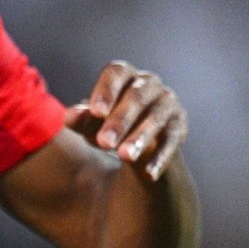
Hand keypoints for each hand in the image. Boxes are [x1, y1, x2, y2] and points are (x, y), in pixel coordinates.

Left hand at [66, 61, 186, 182]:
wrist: (140, 140)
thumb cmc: (108, 123)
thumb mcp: (92, 123)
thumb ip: (82, 119)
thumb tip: (69, 116)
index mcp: (125, 75)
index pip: (116, 73)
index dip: (106, 90)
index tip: (95, 112)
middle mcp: (149, 83)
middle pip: (136, 97)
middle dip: (120, 120)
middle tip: (103, 143)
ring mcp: (167, 103)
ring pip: (156, 118)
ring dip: (140, 137)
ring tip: (124, 158)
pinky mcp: (179, 125)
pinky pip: (171, 141)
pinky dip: (160, 157)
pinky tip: (148, 174)